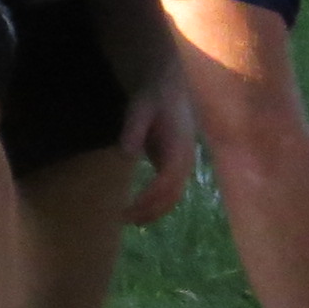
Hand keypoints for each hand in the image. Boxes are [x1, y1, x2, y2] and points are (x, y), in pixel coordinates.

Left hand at [116, 76, 195, 226]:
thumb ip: (134, 129)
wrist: (170, 88)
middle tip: (123, 218)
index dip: (150, 197)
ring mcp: (183, 165)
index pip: (167, 180)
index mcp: (179, 148)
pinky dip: (156, 204)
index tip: (130, 207)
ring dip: (153, 211)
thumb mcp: (140, 108)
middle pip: (172, 195)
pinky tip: (138, 210)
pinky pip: (170, 191)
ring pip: (173, 197)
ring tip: (128, 219)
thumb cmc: (153, 97)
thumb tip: (127, 154)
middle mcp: (186, 161)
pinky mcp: (176, 166)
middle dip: (150, 210)